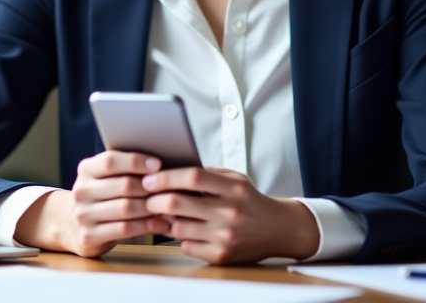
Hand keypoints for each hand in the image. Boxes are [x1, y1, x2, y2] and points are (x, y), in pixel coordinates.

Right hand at [14, 151, 170, 256]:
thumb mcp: (106, 177)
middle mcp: (81, 190)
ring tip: (169, 206)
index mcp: (86, 169)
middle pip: (124, 185)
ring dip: (152, 207)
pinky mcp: (89, 235)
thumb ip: (125, 168)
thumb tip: (161, 163)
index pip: (111, 160)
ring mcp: (83, 214)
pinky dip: (147, 226)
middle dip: (150, 187)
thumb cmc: (103, 195)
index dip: (136, 161)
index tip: (158, 164)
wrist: (73, 224)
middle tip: (171, 188)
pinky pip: (124, 229)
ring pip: (126, 208)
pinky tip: (161, 223)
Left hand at [142, 167, 319, 263]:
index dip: (166, 176)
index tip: (149, 178)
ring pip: (176, 227)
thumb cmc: (249, 200)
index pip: (192, 176)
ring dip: (165, 219)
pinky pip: (185, 246)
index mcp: (234, 188)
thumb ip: (206, 173)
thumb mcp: (234, 179)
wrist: (278, 229)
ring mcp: (225, 236)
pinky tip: (186, 229)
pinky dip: (180, 237)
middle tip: (147, 197)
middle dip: (154, 199)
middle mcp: (230, 213)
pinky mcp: (221, 256)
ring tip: (166, 212)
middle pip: (177, 203)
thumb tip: (166, 170)